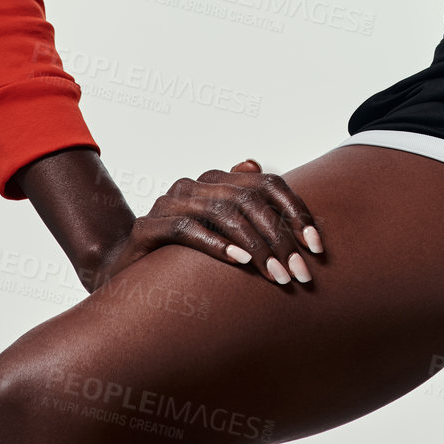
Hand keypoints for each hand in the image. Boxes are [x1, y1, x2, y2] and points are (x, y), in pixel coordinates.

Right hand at [91, 158, 324, 291]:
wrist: (126, 272)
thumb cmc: (183, 255)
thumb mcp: (223, 233)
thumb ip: (249, 207)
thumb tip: (264, 169)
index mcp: (217, 180)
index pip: (268, 184)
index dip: (296, 212)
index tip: (317, 247)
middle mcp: (194, 184)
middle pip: (249, 199)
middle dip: (280, 238)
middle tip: (299, 273)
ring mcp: (168, 202)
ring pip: (222, 211)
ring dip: (255, 246)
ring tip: (277, 275)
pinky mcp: (147, 227)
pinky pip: (186, 229)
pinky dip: (216, 244)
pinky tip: (240, 263)